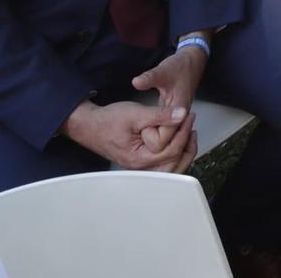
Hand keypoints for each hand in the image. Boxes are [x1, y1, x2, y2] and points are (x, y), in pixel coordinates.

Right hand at [63, 99, 195, 172]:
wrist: (89, 125)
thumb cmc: (107, 121)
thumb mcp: (135, 113)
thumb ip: (160, 115)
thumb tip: (181, 114)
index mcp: (140, 158)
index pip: (171, 150)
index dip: (183, 131)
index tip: (188, 115)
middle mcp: (141, 167)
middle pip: (174, 164)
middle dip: (186, 142)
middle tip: (191, 123)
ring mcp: (141, 166)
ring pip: (170, 167)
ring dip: (182, 149)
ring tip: (188, 132)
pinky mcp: (140, 161)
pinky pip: (163, 163)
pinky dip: (173, 152)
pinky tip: (177, 139)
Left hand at [130, 44, 206, 163]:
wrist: (191, 64)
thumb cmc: (180, 68)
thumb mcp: (163, 71)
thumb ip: (150, 78)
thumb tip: (137, 82)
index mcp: (179, 110)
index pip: (164, 137)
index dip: (150, 133)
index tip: (144, 123)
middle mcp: (180, 120)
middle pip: (166, 144)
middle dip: (151, 140)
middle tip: (141, 127)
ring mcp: (178, 121)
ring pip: (167, 143)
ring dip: (154, 141)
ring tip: (142, 129)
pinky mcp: (174, 120)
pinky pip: (166, 136)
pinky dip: (157, 136)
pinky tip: (147, 128)